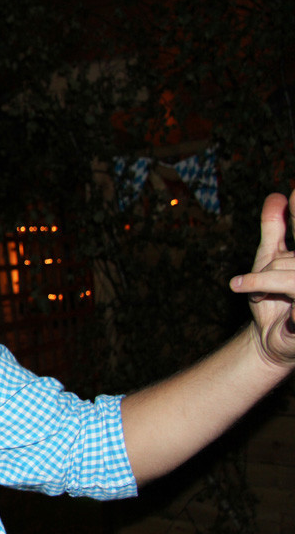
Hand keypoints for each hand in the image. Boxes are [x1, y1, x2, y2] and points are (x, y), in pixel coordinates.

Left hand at [230, 190, 294, 366]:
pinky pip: (290, 286)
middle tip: (250, 280)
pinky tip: (244, 287)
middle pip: (292, 258)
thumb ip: (274, 229)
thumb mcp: (267, 260)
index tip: (292, 192)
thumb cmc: (272, 302)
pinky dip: (262, 284)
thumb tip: (276, 196)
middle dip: (269, 266)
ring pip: (291, 271)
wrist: (268, 341)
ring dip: (264, 278)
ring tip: (246, 289)